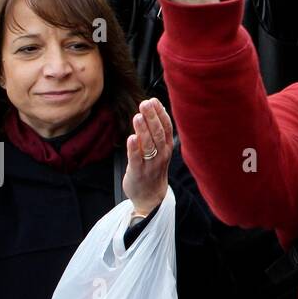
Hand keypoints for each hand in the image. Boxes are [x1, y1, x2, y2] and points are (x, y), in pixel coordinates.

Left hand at [123, 99, 172, 217]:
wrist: (151, 197)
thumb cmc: (153, 171)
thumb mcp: (159, 151)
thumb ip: (155, 134)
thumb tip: (154, 111)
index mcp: (166, 148)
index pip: (166, 127)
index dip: (160, 113)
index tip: (154, 101)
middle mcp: (161, 155)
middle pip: (158, 133)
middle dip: (152, 117)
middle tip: (145, 104)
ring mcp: (150, 164)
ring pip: (149, 144)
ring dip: (143, 129)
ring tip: (138, 116)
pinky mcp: (138, 173)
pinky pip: (136, 159)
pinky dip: (134, 148)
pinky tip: (131, 137)